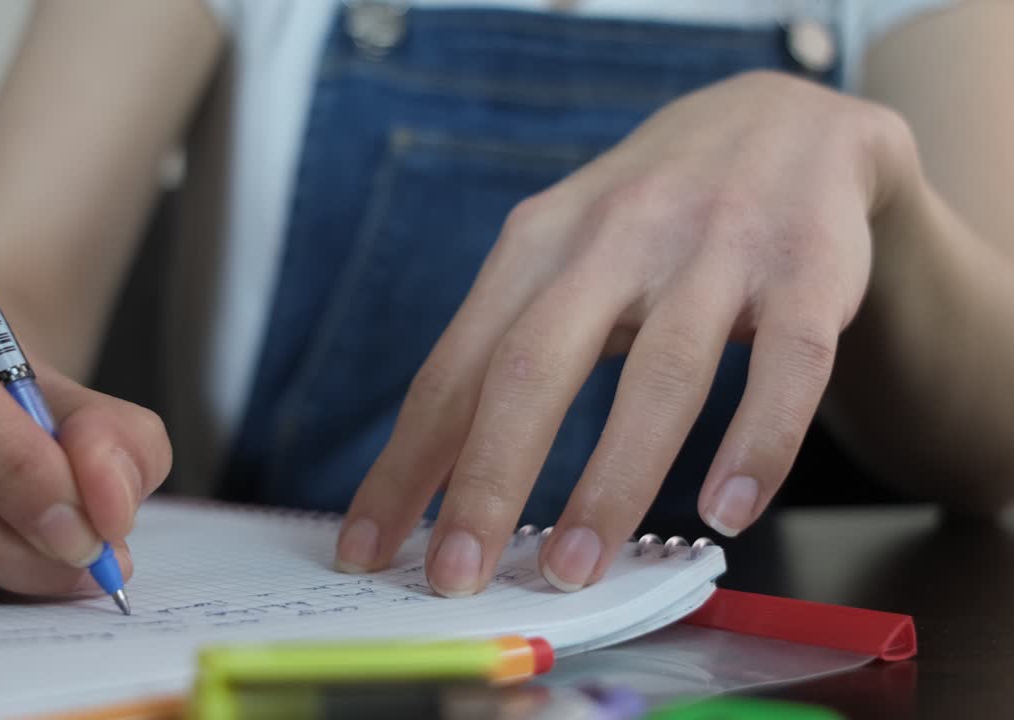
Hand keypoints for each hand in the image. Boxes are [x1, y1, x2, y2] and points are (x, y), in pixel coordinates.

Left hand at [337, 70, 918, 594]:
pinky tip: (727, 513)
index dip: (406, 464)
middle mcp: (614, 237)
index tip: (367, 548)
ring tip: (573, 571)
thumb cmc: (645, 217)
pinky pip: (785, 367)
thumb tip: (432, 472)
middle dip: (487, 481)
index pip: (455, 369)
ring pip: (659, 374)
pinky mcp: (806, 269)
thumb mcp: (559, 257)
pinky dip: (756, 445)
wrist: (779, 119)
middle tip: (456, 578)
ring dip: (611, 482)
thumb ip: (505, 348)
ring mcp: (714, 249)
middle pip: (533, 366)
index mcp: (536, 244)